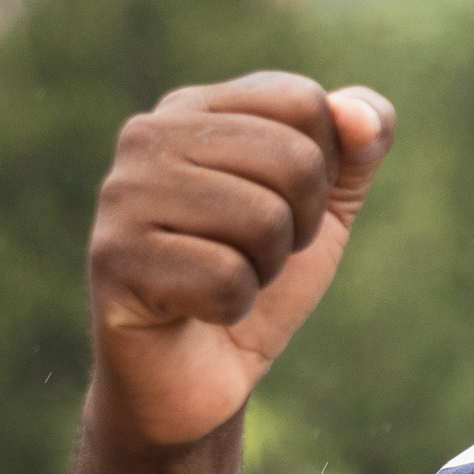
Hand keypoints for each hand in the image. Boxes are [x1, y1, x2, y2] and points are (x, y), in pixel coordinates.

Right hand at [86, 73, 396, 450]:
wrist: (197, 372)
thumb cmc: (257, 273)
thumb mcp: (325, 204)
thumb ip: (360, 145)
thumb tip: (359, 115)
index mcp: (196, 106)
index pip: (304, 101)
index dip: (322, 170)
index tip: (282, 204)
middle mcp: (148, 135)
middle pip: (295, 160)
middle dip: (299, 226)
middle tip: (252, 252)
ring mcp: (122, 195)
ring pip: (265, 220)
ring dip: (265, 268)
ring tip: (222, 275)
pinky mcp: (112, 260)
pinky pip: (228, 278)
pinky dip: (232, 307)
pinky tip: (193, 309)